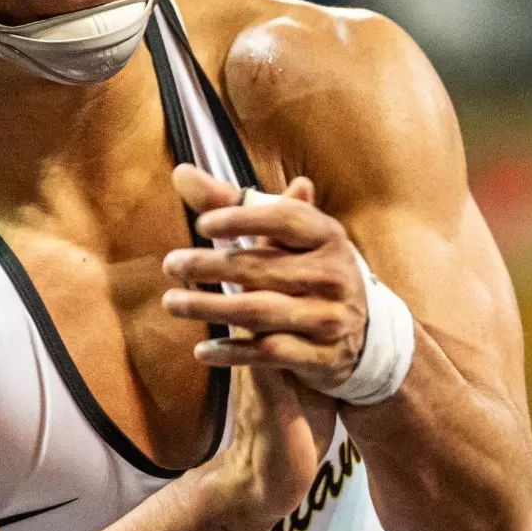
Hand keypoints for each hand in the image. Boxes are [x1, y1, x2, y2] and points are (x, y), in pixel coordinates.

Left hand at [162, 165, 368, 396]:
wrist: (360, 332)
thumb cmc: (306, 268)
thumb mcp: (284, 236)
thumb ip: (234, 205)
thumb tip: (181, 174)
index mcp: (328, 236)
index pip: (286, 219)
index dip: (243, 219)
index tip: (203, 224)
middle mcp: (334, 274)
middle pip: (263, 268)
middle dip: (211, 266)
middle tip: (171, 264)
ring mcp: (330, 317)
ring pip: (261, 311)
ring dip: (211, 308)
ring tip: (172, 302)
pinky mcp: (322, 356)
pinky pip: (270, 352)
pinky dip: (233, 351)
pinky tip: (202, 349)